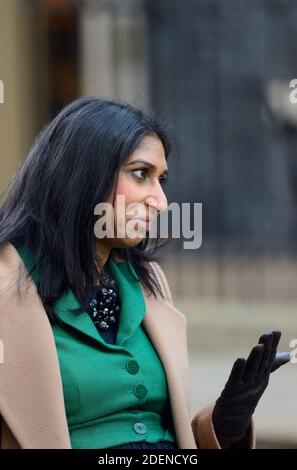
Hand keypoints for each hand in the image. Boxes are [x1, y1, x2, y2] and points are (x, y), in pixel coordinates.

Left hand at [212, 330, 289, 445]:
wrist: (236, 415)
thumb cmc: (249, 391)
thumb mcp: (262, 376)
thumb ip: (272, 363)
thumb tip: (288, 354)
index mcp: (263, 375)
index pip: (269, 358)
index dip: (272, 345)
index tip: (276, 331)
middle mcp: (256, 380)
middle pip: (262, 363)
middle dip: (266, 348)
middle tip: (268, 334)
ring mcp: (245, 386)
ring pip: (251, 370)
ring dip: (255, 358)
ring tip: (259, 345)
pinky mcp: (232, 390)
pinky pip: (236, 378)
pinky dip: (238, 369)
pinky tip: (240, 359)